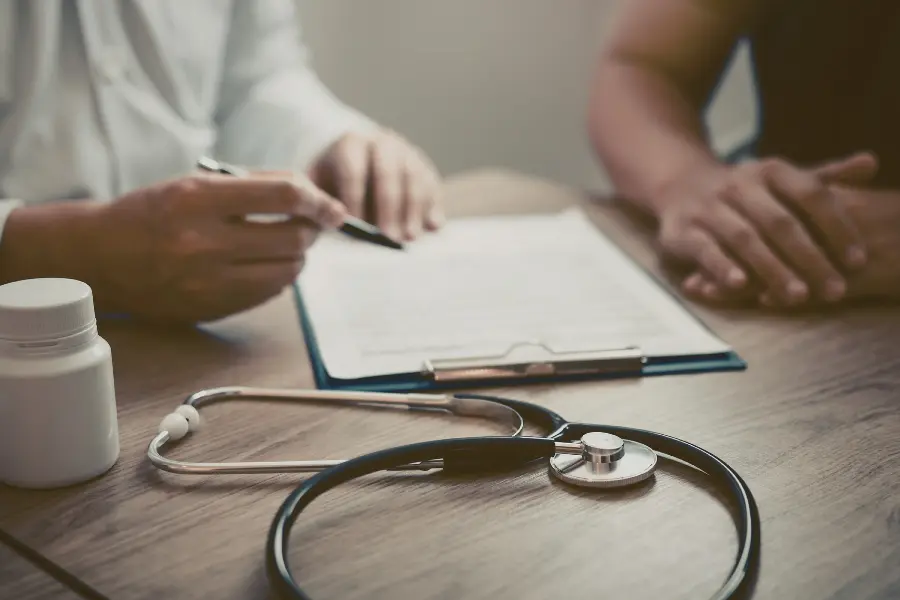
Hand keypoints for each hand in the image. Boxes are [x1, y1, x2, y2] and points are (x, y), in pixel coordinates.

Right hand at [82, 173, 345, 321]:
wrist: (100, 257)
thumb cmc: (152, 212)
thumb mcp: (194, 184)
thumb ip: (252, 186)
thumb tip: (311, 196)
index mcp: (197, 200)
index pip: (283, 195)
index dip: (318, 200)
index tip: (333, 207)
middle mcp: (203, 242)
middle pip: (293, 237)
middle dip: (312, 228)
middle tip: (310, 223)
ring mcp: (207, 281)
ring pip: (288, 270)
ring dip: (298, 255)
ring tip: (286, 242)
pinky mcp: (212, 309)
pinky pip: (269, 294)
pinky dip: (277, 277)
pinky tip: (263, 264)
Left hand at [309, 129, 443, 241]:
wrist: (354, 164)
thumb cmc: (332, 182)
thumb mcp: (317, 185)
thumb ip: (319, 202)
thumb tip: (335, 221)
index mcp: (351, 144)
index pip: (353, 170)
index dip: (354, 198)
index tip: (356, 226)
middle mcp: (383, 144)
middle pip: (388, 173)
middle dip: (388, 207)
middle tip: (389, 237)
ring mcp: (407, 154)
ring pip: (414, 178)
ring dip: (413, 210)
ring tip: (410, 237)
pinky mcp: (425, 169)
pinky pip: (432, 186)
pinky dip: (433, 207)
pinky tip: (433, 227)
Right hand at [656, 152, 876, 306]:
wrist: (678, 184)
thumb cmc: (742, 190)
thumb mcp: (779, 179)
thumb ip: (823, 178)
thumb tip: (870, 164)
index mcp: (770, 170)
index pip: (810, 195)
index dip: (836, 227)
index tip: (857, 259)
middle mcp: (739, 186)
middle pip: (779, 222)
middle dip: (809, 257)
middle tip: (834, 289)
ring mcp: (708, 208)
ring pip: (745, 239)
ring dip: (772, 268)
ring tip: (798, 296)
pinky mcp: (683, 232)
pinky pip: (705, 251)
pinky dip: (722, 268)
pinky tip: (740, 286)